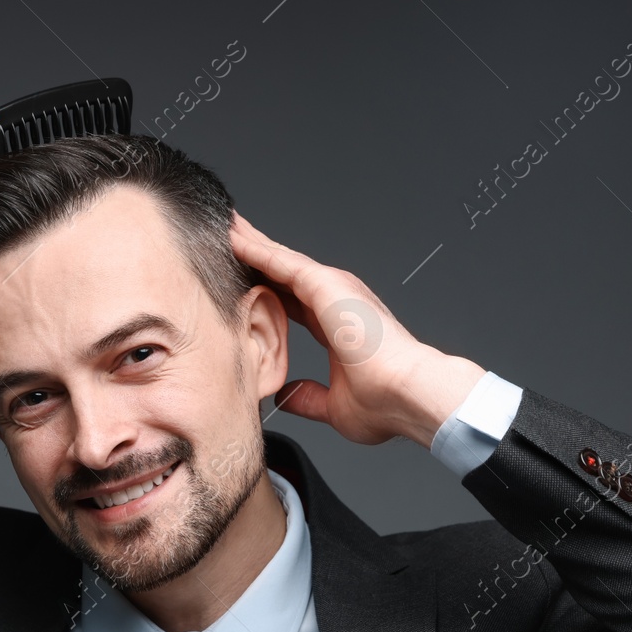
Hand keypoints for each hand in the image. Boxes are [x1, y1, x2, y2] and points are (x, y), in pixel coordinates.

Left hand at [228, 211, 486, 447]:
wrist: (408, 395)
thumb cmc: (386, 404)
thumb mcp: (334, 405)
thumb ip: (308, 397)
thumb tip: (285, 396)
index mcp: (339, 326)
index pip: (294, 303)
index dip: (268, 292)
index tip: (243, 284)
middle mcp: (337, 301)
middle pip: (285, 273)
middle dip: (256, 257)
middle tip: (225, 239)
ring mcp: (333, 289)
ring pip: (280, 259)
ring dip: (250, 243)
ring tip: (223, 226)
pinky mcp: (325, 284)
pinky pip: (280, 261)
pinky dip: (254, 248)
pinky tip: (231, 237)